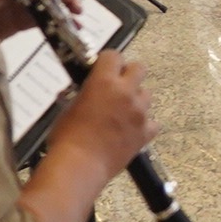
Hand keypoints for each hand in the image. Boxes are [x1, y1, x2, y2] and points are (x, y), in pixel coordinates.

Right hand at [52, 52, 154, 178]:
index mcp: (104, 82)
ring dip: (136, 98)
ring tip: (122, 110)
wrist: (80, 166)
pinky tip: (132, 129)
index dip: (108, 61)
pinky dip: (144, 124)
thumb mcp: (67, 108)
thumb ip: (81, 94)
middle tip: (117, 84)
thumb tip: (81, 92)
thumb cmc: (68, 139)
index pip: (114, 56)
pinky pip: (153, 123)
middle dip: (128, 73)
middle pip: (139, 68)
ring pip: (147, 94)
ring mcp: (139, 113)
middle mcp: (126, 93)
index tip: (104, 66)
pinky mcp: (145, 133)